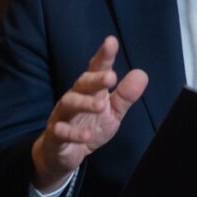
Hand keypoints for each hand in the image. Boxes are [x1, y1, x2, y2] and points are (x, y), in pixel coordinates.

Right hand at [31, 36, 147, 191]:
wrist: (62, 154)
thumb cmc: (88, 127)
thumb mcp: (112, 112)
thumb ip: (125, 95)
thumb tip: (142, 74)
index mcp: (90, 90)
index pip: (96, 69)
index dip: (104, 56)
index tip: (111, 41)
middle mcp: (74, 98)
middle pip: (82, 83)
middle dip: (95, 78)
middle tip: (111, 76)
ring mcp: (62, 116)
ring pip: (69, 104)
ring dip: (84, 103)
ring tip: (100, 105)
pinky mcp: (55, 135)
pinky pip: (61, 132)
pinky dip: (72, 133)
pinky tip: (85, 136)